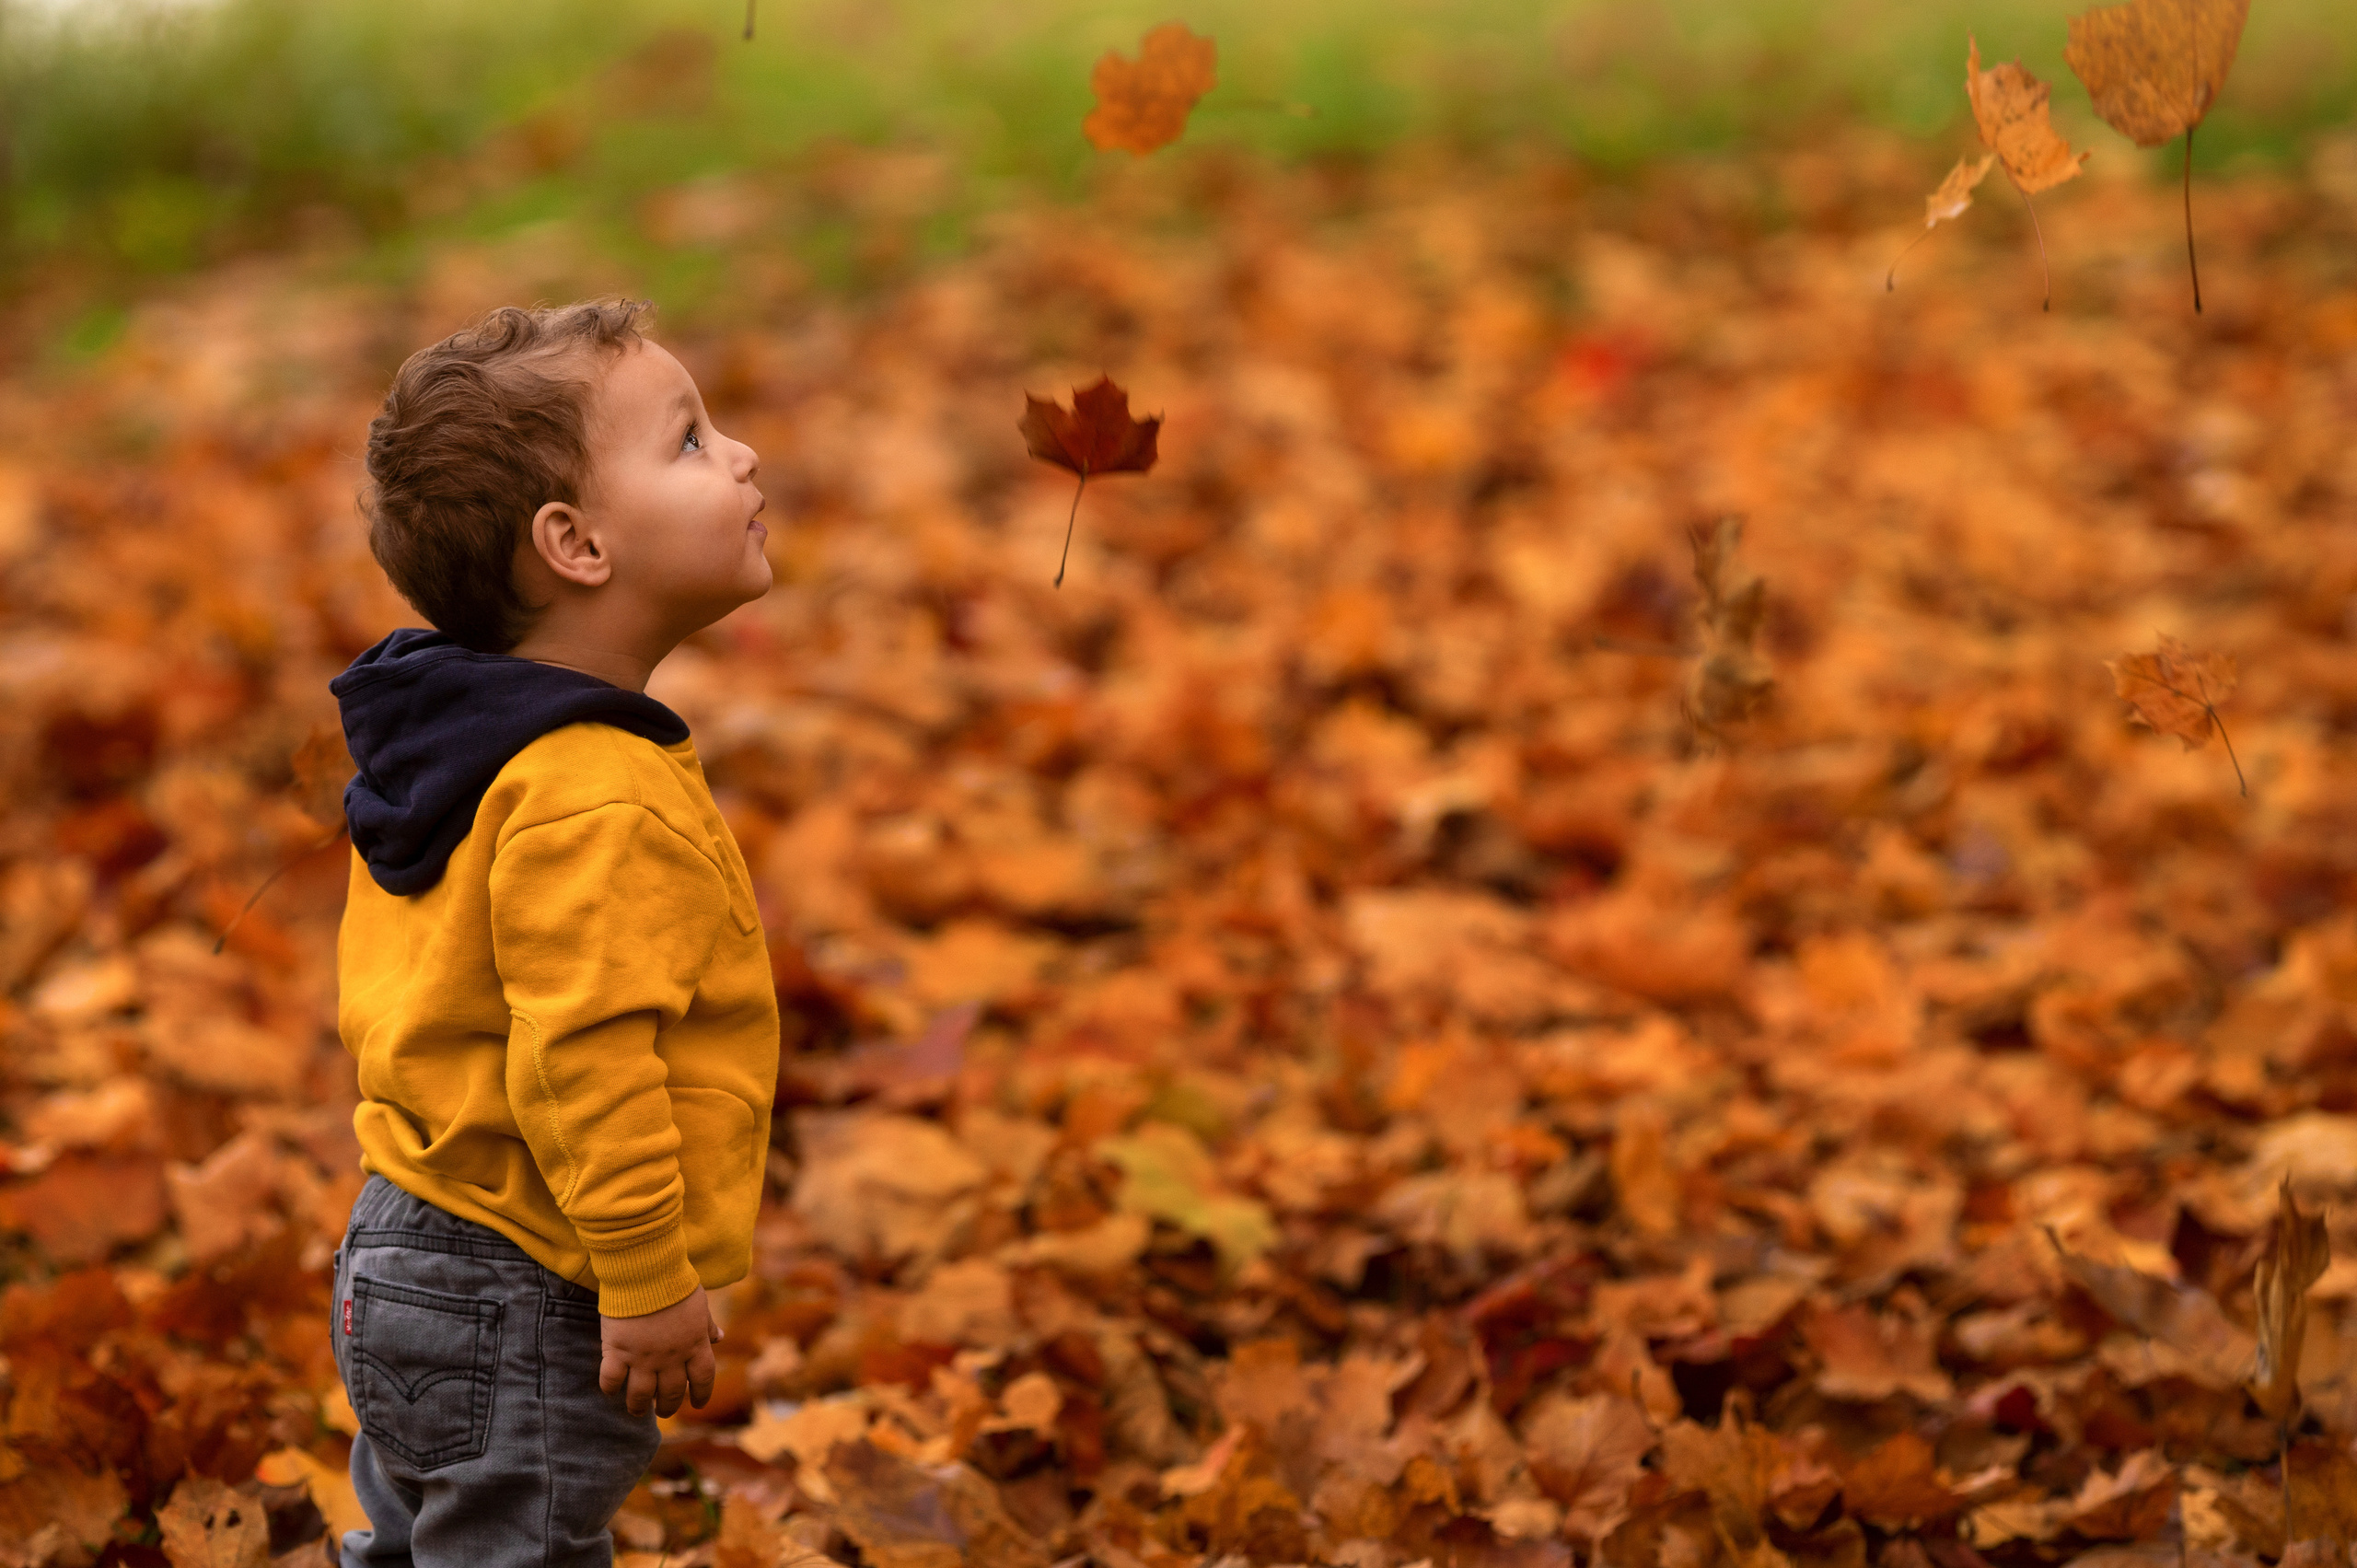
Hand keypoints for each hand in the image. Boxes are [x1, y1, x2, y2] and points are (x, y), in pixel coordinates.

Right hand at [598, 1283, 722, 1417]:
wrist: (646, 1271)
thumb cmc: (675, 1284)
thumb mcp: (699, 1305)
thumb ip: (707, 1326)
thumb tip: (720, 1337)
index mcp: (695, 1345)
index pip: (703, 1380)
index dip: (702, 1395)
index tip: (697, 1404)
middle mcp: (671, 1357)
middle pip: (672, 1393)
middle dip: (668, 1407)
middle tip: (662, 1411)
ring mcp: (643, 1357)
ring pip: (641, 1395)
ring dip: (639, 1407)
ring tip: (636, 1410)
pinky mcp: (617, 1351)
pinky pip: (612, 1380)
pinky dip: (610, 1389)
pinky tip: (611, 1391)